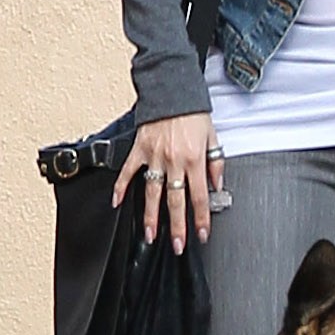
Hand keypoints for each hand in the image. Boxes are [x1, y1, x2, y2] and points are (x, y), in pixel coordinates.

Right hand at [112, 111, 223, 254]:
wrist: (172, 89)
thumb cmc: (193, 112)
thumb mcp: (213, 136)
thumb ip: (216, 162)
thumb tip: (218, 185)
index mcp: (195, 159)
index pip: (200, 196)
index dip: (201, 218)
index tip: (202, 234)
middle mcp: (174, 161)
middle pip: (176, 201)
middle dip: (177, 227)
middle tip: (177, 245)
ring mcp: (154, 156)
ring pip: (151, 193)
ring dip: (150, 216)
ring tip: (150, 235)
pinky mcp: (139, 149)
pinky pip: (128, 171)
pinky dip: (120, 187)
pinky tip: (117, 203)